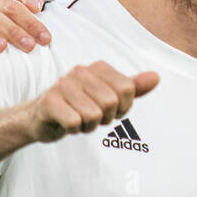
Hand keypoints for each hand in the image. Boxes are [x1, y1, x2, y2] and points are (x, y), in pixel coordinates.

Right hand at [24, 61, 158, 141]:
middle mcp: (80, 71)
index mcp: (97, 67)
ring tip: (77, 119)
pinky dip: (74, 129)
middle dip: (104, 118)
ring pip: (94, 115)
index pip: (128, 89)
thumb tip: (156, 76)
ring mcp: (63, 85)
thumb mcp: (109, 96)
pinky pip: (75, 122)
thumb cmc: (78, 106)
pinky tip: (65, 123)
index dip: (123, 108)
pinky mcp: (49, 102)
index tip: (109, 110)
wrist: (40, 118)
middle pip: (111, 103)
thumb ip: (132, 87)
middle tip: (91, 116)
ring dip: (88, 126)